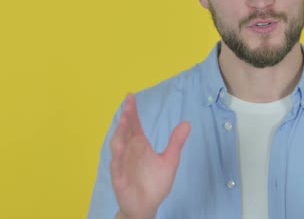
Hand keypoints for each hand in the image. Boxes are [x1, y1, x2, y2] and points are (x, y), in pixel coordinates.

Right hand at [110, 94, 190, 218]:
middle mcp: (128, 151)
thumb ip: (176, 142)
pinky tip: (119, 147)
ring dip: (119, 133)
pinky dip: (117, 156)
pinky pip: (116, 165)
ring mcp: (122, 164)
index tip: (131, 97)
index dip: (132, 111)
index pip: (134, 125)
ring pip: (118, 146)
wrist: (147, 206)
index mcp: (139, 145)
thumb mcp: (169, 160)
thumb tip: (187, 122)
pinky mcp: (119, 178)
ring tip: (124, 120)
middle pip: (125, 131)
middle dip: (126, 118)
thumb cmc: (154, 183)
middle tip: (128, 106)